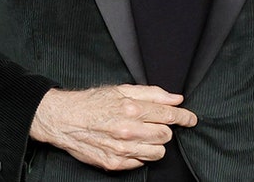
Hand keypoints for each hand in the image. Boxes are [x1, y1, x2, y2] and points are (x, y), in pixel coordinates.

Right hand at [29, 84, 197, 170]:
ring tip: (139, 135)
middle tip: (152, 124)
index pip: (169, 115)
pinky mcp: (115, 163)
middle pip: (166, 135)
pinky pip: (141, 163)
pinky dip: (139, 154)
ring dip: (153, 144)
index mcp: (131, 109)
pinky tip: (128, 144)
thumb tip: (176, 99)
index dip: (184, 117)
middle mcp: (128, 130)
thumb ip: (151, 94)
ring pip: (158, 152)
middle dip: (163, 129)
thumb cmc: (91, 103)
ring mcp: (122, 149)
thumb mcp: (120, 90)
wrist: (63, 119)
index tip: (190, 119)